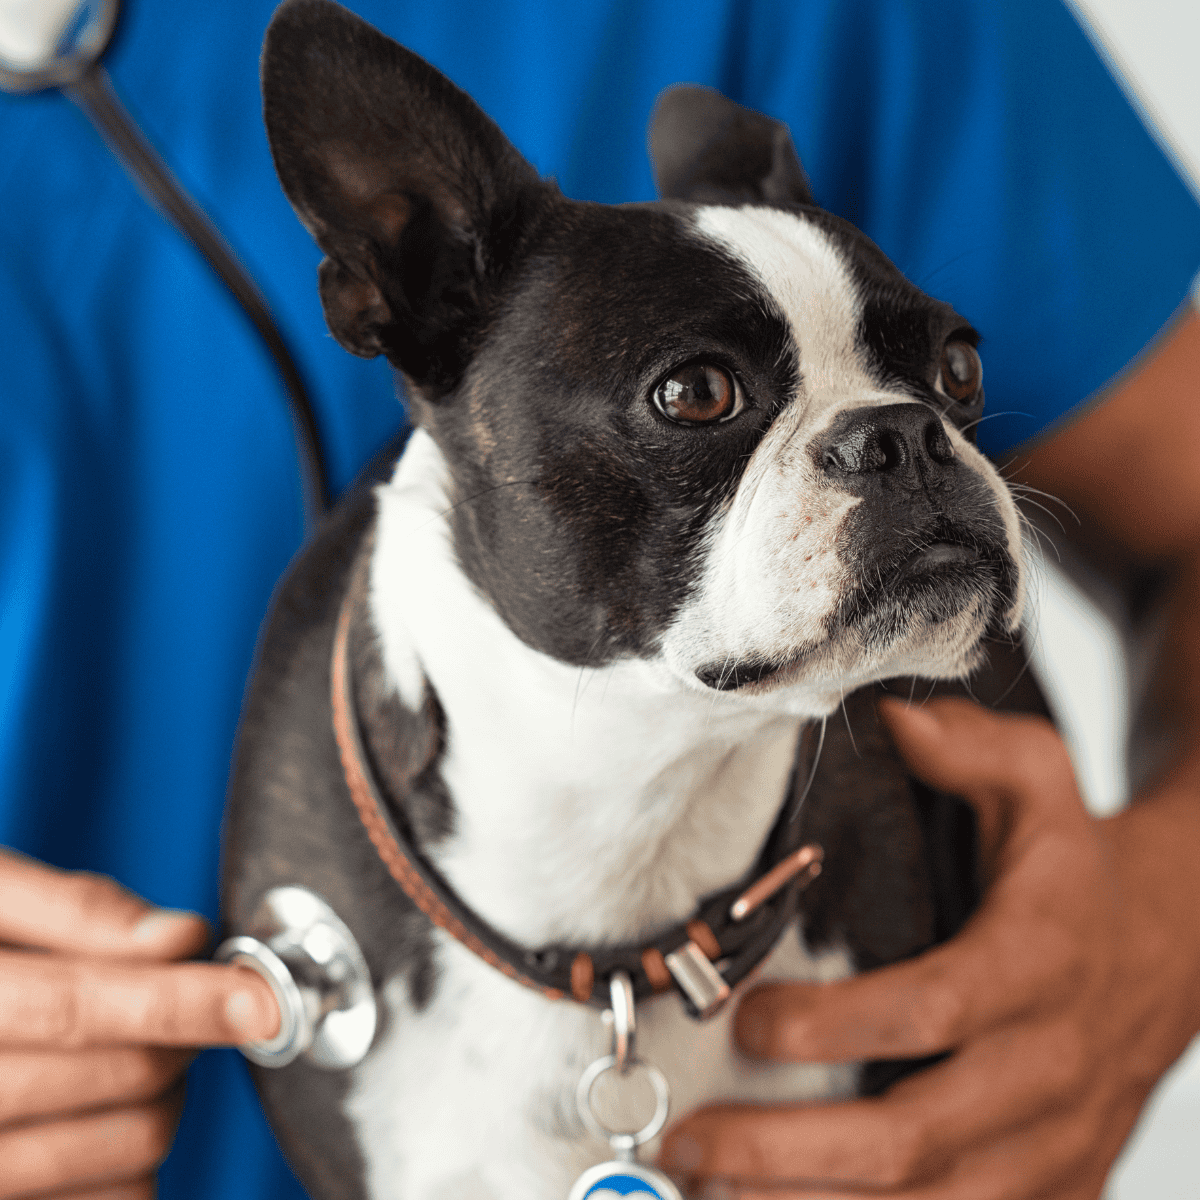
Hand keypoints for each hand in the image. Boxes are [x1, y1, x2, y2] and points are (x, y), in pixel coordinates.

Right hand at [0, 850, 279, 1199]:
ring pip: (128, 1150)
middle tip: (185, 1002)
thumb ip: (71, 911)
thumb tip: (178, 937)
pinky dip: (135, 1163)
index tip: (259, 999)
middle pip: (121, 1078)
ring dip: (169, 1096)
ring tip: (141, 1053)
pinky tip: (110, 1115)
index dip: (180, 1001)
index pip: (76, 1007)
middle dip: (184, 1034)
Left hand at [658, 698, 1199, 1197]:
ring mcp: (1058, 1141)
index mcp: (1037, 961)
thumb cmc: (1077, 860)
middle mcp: (1050, 1066)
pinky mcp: (1058, 1185)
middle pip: (918, 1135)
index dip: (838, 1025)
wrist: (1177, 944)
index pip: (933, 1008)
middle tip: (690, 1141)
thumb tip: (892, 723)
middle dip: (793, 1151)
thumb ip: (969, 746)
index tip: (746, 1021)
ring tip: (712, 1196)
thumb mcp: (1039, 778)